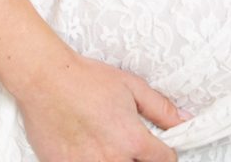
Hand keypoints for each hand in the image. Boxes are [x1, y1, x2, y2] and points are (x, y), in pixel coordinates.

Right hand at [16, 53, 188, 161]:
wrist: (45, 79)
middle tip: (125, 144)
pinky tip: (86, 150)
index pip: (165, 161)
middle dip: (137, 159)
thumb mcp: (129, 86)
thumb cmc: (85, 78)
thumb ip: (160, 108)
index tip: (156, 149)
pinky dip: (89, 161)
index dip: (164, 154)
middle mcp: (114, 160)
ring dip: (116, 160)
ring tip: (104, 146)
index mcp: (133, 140)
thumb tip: (185, 120)